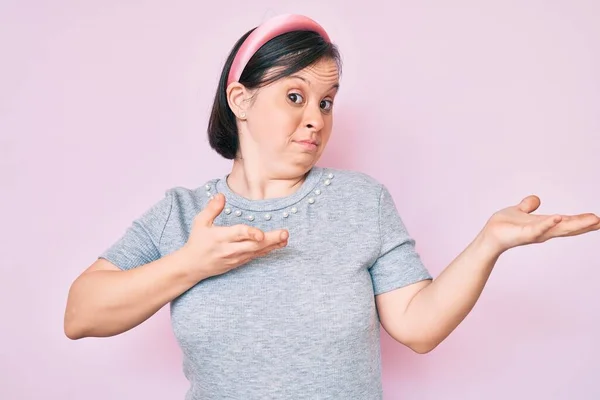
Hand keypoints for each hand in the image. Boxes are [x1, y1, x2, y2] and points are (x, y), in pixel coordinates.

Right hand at [182, 193, 288, 279]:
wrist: (193, 266)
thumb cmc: (197, 242)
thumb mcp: (200, 222)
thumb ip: (212, 209)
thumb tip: (221, 195)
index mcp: (220, 237)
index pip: (238, 234)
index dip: (250, 234)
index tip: (261, 233)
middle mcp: (230, 249)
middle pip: (253, 244)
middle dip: (270, 239)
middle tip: (284, 234)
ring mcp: (236, 257)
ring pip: (257, 251)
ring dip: (273, 245)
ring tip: (285, 238)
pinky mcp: (239, 262)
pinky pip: (256, 256)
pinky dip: (267, 250)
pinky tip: (278, 245)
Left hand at [481, 195, 599, 254]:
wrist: (489, 235)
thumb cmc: (503, 226)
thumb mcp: (519, 210)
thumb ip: (528, 205)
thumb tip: (537, 199)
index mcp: (544, 224)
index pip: (567, 222)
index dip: (582, 221)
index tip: (598, 219)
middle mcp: (543, 231)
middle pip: (568, 227)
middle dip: (585, 224)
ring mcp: (535, 233)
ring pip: (558, 228)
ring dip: (575, 224)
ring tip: (592, 219)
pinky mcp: (524, 233)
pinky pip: (538, 228)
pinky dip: (549, 223)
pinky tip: (559, 217)